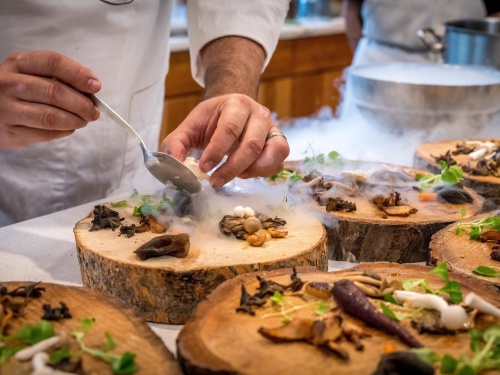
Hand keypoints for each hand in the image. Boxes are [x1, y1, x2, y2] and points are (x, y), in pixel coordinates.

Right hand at [0, 50, 100, 148]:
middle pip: (55, 92)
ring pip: (51, 116)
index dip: (78, 74)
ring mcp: (7, 108)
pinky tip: (69, 128)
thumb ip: (60, 77)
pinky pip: (46, 133)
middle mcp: (9, 83)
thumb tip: (91, 84)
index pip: (53, 63)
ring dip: (75, 120)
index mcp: (19, 63)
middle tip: (94, 112)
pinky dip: (64, 131)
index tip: (96, 86)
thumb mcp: (33, 75)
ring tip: (84, 120)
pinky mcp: (11, 131)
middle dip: (82, 104)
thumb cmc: (19, 91)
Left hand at [160, 94, 289, 188]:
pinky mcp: (279, 143)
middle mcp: (259, 114)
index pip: (229, 129)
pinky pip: (278, 162)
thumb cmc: (211, 120)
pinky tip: (245, 173)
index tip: (204, 168)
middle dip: (232, 168)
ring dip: (251, 171)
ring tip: (234, 176)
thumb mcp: (190, 127)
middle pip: (251, 145)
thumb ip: (176, 143)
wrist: (233, 111)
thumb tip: (175, 164)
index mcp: (236, 104)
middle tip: (215, 182)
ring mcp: (273, 128)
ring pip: (272, 153)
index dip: (216, 151)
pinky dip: (263, 172)